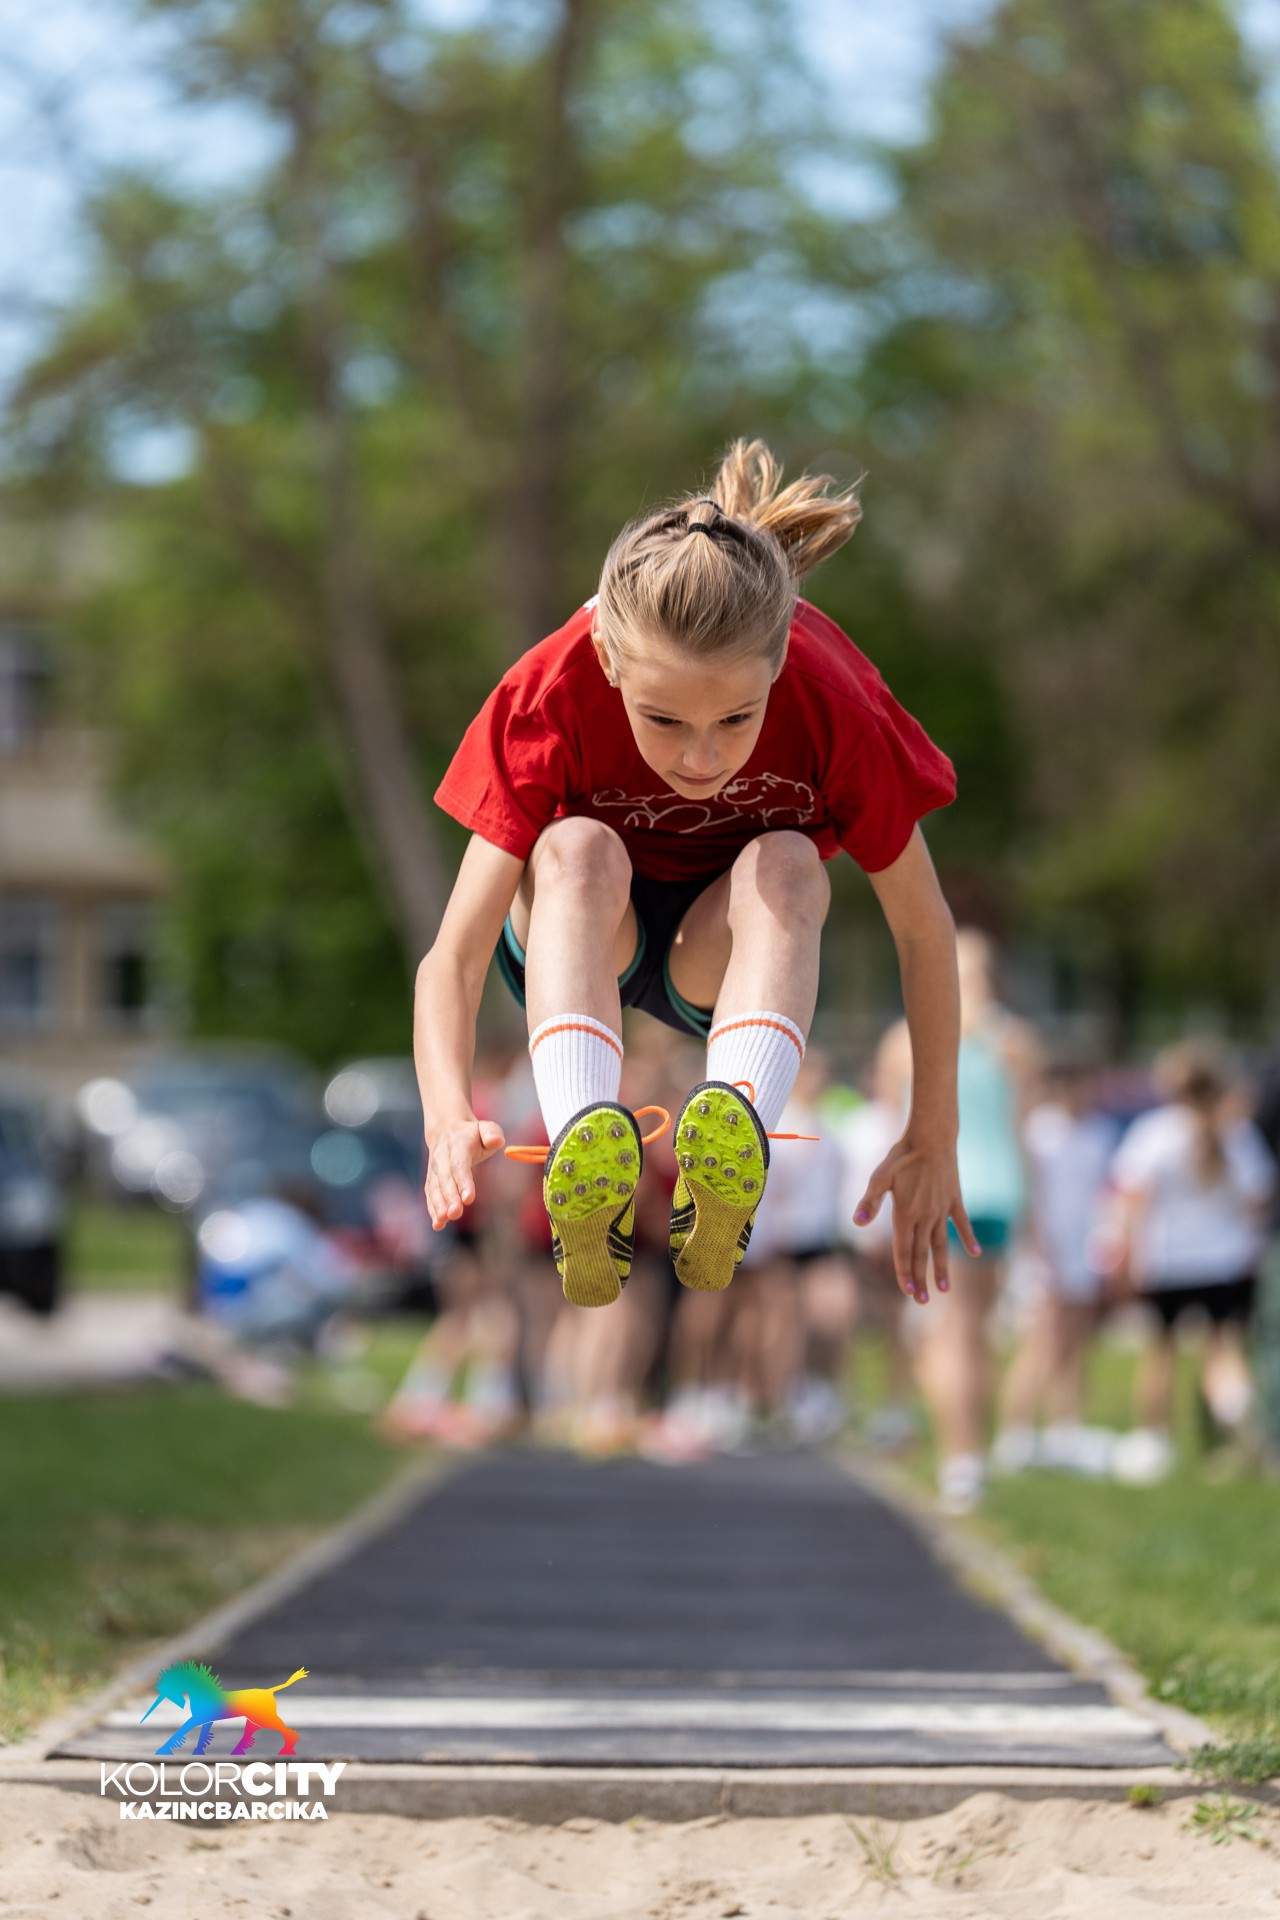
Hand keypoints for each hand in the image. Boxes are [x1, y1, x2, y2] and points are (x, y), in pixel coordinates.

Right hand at [424, 1117, 505, 1229]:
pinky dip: (433, 1210)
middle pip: (445, 1180)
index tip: (468, 1198)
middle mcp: (442, 1158)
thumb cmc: (473, 1134)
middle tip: (455, 1213)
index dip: (463, 1181)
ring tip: (442, 1221)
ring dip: (438, 1206)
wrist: (446, 1130)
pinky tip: (438, 1225)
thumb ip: (492, 1133)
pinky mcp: (432, 1181)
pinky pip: (430, 1196)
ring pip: (435, 1189)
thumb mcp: (486, 1128)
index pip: (459, 1165)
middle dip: (450, 1198)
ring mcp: (435, 1170)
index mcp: (457, 1145)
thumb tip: (497, 1141)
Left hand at [852, 1133, 979, 1304]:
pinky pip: (963, 1223)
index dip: (905, 1272)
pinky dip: (968, 1238)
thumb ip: (870, 1201)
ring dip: (942, 1267)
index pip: (903, 1250)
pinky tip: (974, 1253)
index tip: (908, 1292)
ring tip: (944, 1289)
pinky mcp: (955, 1199)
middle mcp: (925, 1216)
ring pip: (942, 1244)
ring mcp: (942, 1209)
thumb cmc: (902, 1156)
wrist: (932, 1136)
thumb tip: (857, 1223)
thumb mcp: (880, 1176)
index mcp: (905, 1214)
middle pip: (922, 1253)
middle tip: (921, 1301)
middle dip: (921, 1278)